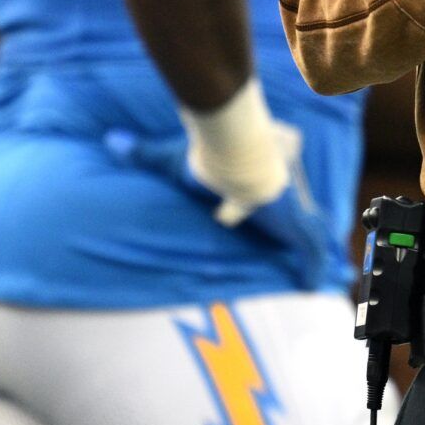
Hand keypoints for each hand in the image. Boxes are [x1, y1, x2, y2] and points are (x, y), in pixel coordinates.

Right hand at [105, 127, 334, 290]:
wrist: (243, 163)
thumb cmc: (211, 160)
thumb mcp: (173, 159)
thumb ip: (143, 153)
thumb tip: (112, 140)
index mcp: (249, 174)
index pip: (253, 186)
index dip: (244, 200)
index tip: (234, 209)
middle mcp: (274, 186)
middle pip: (282, 204)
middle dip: (283, 215)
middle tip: (280, 228)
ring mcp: (290, 204)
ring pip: (305, 225)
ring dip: (305, 240)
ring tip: (307, 260)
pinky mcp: (298, 221)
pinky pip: (310, 247)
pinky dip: (310, 266)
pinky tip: (311, 284)